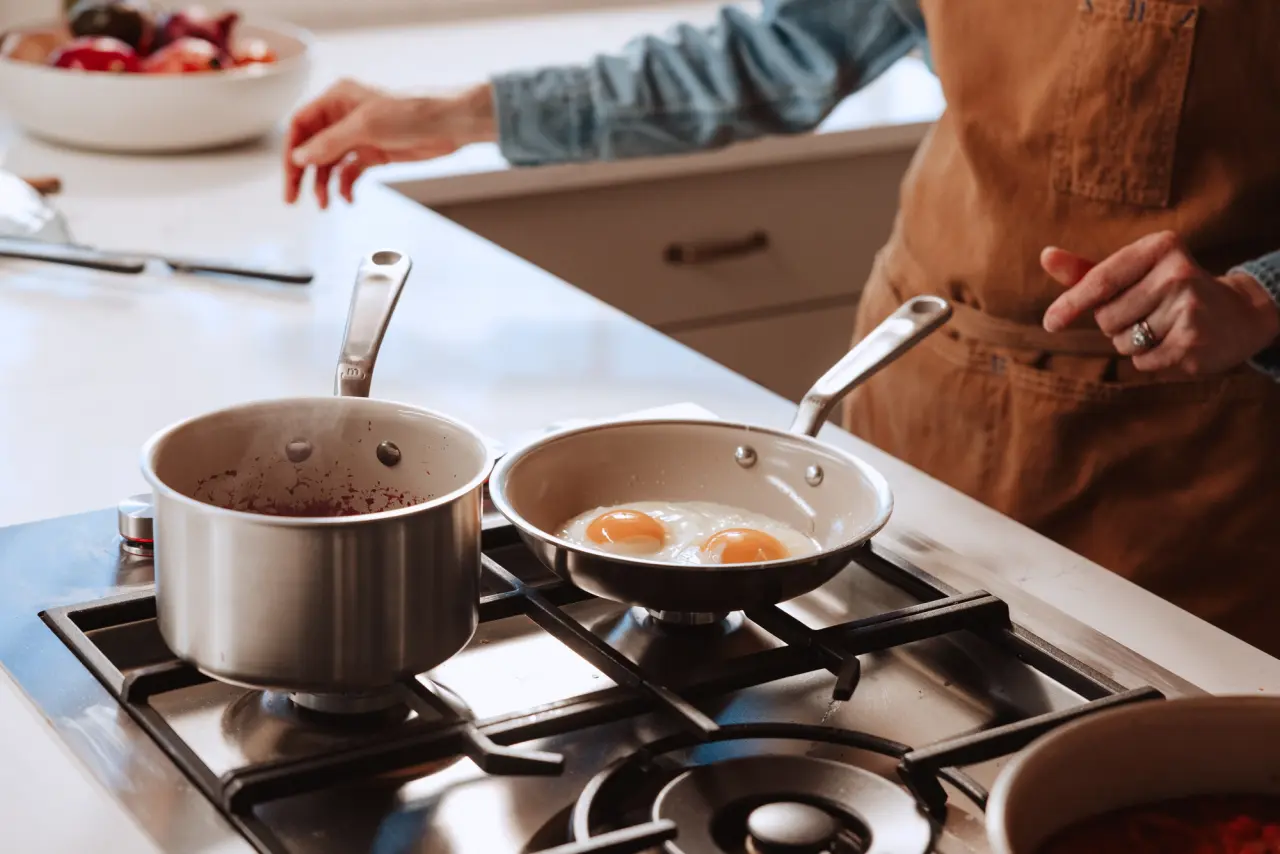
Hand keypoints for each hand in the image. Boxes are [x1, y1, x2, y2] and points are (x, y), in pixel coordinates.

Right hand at [283, 79, 496, 208]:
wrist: (450, 125)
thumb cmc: (412, 113)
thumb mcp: (364, 126)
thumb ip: (330, 143)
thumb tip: (300, 157)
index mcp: (337, 99)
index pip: (301, 125)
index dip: (293, 151)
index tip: (290, 176)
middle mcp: (344, 116)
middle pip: (312, 146)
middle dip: (302, 173)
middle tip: (294, 198)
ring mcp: (359, 136)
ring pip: (330, 163)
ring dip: (324, 184)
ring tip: (324, 204)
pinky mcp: (374, 153)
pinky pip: (350, 172)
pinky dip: (346, 186)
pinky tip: (347, 199)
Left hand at [1040, 231, 1279, 375]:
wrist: (1239, 314)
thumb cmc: (1170, 290)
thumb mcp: (1135, 272)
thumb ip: (1089, 270)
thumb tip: (1045, 256)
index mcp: (1159, 247)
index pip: (1100, 281)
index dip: (1071, 305)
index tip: (1050, 323)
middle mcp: (1177, 272)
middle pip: (1106, 318)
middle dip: (1115, 323)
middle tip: (1148, 312)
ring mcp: (1188, 307)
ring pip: (1122, 342)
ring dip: (1132, 343)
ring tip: (1164, 326)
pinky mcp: (1193, 342)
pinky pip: (1142, 363)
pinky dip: (1150, 360)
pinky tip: (1175, 343)